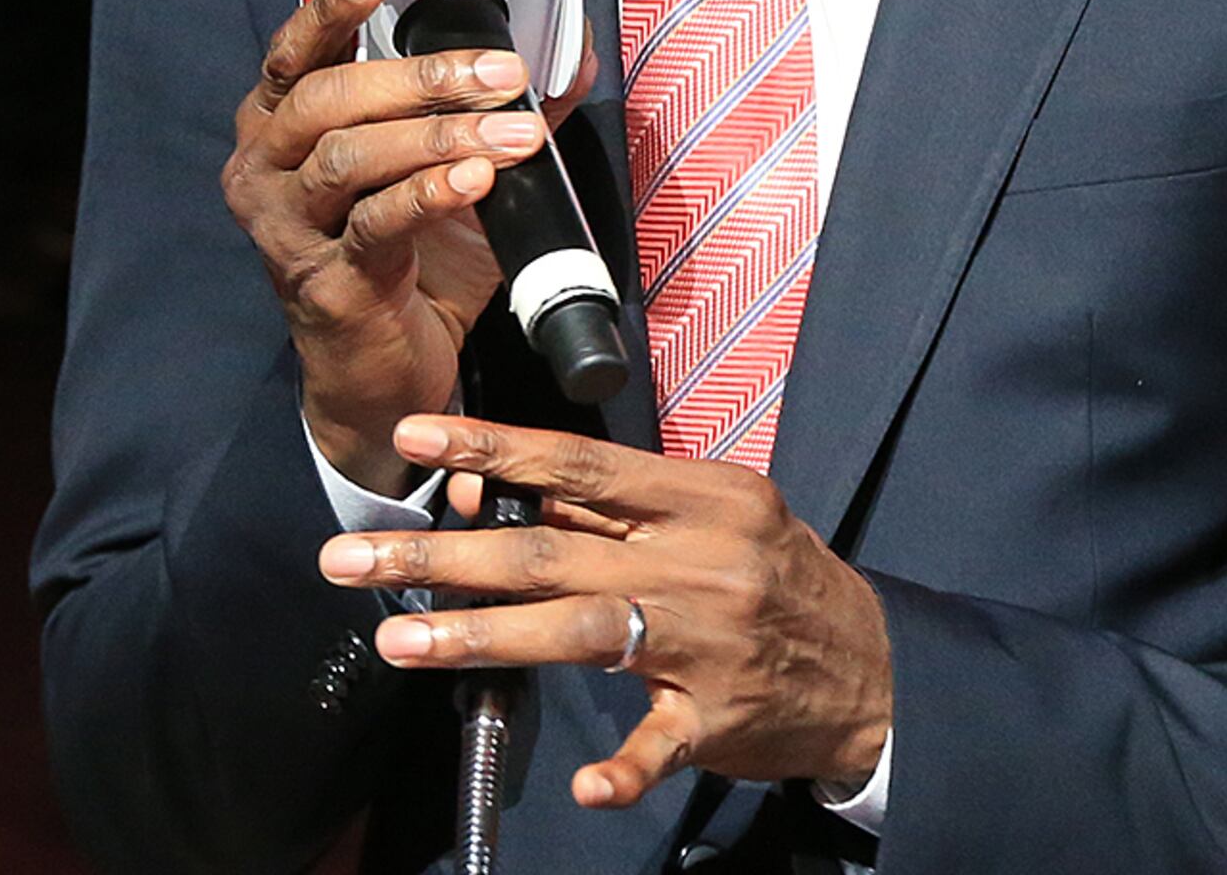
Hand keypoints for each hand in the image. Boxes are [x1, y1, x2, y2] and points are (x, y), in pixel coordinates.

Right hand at [220, 0, 580, 492]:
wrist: (384, 376)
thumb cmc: (410, 260)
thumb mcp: (449, 174)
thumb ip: (496, 112)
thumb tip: (571, 50)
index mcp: (279, 130)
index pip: (293, 55)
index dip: (329, 9)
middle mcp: (264, 172)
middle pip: (328, 98)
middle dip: (421, 78)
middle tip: (502, 73)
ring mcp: (285, 231)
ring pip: (349, 157)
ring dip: (439, 137)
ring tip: (512, 133)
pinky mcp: (324, 284)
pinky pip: (374, 224)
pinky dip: (429, 195)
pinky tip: (476, 181)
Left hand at [317, 417, 893, 807]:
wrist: (874, 668)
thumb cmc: (779, 579)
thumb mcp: (722, 516)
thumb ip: (625, 507)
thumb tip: (513, 485)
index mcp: (702, 497)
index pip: (579, 462)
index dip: (492, 447)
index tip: (414, 440)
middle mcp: (701, 560)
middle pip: (552, 548)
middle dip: (442, 554)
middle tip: (353, 558)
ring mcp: (708, 641)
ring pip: (579, 631)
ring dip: (483, 637)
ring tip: (399, 640)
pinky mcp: (717, 717)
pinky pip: (659, 745)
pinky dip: (623, 768)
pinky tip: (588, 785)